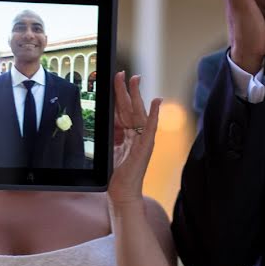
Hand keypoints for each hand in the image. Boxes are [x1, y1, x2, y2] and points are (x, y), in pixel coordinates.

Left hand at [109, 72, 160, 206]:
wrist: (122, 192)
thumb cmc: (116, 174)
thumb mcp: (110, 149)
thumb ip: (113, 134)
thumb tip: (108, 118)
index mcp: (127, 134)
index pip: (122, 110)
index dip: (119, 95)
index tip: (117, 80)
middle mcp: (136, 134)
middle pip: (130, 107)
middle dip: (126, 89)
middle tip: (123, 73)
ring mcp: (143, 139)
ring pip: (139, 112)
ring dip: (138, 95)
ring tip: (135, 79)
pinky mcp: (146, 146)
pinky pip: (150, 127)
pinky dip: (154, 114)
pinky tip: (156, 101)